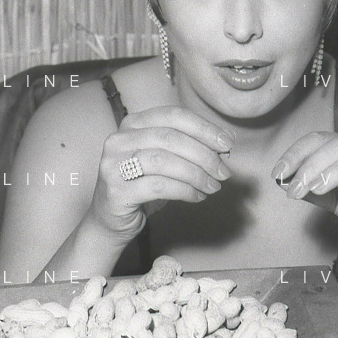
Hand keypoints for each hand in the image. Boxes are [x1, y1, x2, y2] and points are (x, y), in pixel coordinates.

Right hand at [90, 106, 233, 242]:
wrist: (111, 221)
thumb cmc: (142, 186)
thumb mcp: (165, 161)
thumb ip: (189, 147)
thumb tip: (226, 141)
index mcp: (132, 124)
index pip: (173, 115)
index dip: (203, 127)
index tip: (227, 143)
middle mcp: (119, 140)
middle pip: (170, 138)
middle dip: (203, 154)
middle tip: (223, 171)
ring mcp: (113, 165)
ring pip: (164, 161)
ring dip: (196, 174)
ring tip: (213, 186)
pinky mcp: (116, 191)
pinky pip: (159, 187)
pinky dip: (184, 191)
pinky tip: (197, 196)